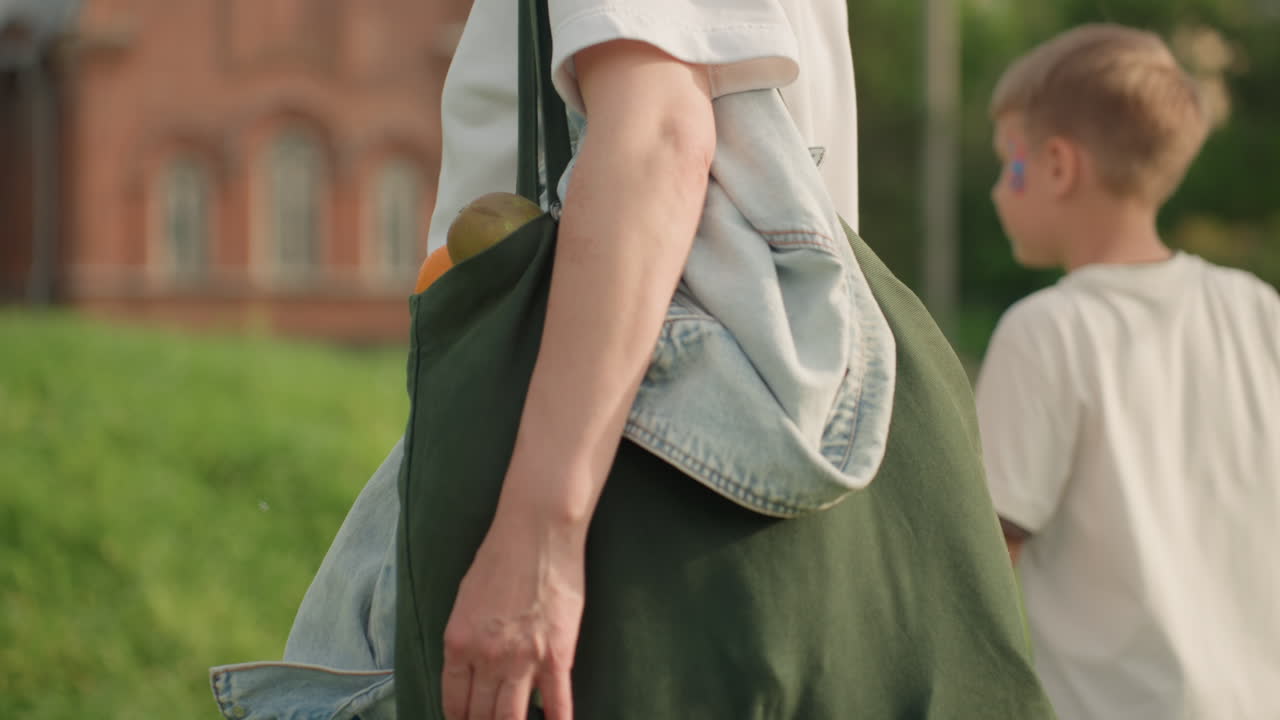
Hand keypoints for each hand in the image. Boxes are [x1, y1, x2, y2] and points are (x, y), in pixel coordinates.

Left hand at [441, 508, 585, 719]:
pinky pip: (556, 704)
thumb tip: (474, 666)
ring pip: (512, 718)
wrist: (537, 532)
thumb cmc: (501, 556)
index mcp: (458, 643)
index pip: (454, 702)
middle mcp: (486, 658)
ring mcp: (523, 660)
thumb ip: (468, 638)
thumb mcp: (466, 600)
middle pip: (481, 716)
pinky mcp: (557, 656)